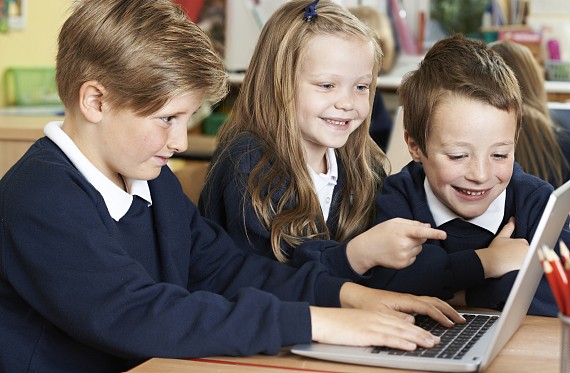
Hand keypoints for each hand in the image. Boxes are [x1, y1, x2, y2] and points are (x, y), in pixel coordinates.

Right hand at [309, 306, 439, 350]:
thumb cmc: (337, 324)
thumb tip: (386, 331)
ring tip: (431, 343)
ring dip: (418, 338)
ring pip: (400, 331)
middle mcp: (377, 318)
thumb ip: (375, 326)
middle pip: (405, 326)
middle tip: (437, 341)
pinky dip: (401, 341)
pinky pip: (388, 338)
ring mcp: (372, 325)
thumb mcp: (358, 323)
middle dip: (423, 334)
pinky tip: (411, 345)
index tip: (429, 335)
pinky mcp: (367, 333)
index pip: (401, 322)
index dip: (417, 328)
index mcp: (376, 316)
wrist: (321, 320)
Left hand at [339, 282, 465, 327]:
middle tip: (461, 320)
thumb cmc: (364, 304)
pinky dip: (435, 307)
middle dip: (449, 310)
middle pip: (433, 302)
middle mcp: (407, 298)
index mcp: (403, 300)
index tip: (450, 324)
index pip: (427, 307)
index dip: (440, 316)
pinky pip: (424, 303)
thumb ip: (396, 318)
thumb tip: (413, 322)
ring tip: (455, 317)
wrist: (352, 295)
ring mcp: (406, 299)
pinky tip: (437, 313)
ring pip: (430, 301)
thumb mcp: (379, 313)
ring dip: (444, 308)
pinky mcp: (403, 302)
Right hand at [347, 218, 446, 273]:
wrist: (366, 250)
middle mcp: (403, 245)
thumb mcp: (393, 223)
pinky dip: (409, 254)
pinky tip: (396, 251)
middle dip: (417, 237)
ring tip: (397, 244)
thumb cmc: (380, 233)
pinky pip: (414, 257)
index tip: (444, 235)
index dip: (433, 233)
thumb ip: (412, 223)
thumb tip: (428, 226)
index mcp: (400, 232)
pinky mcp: (403, 264)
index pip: (420, 232)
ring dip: (412, 246)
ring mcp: (403, 256)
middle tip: (402, 236)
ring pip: (419, 249)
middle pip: (422, 239)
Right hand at [475, 217, 528, 277]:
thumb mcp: (500, 237)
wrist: (490, 262)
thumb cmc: (494, 250)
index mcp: (524, 242)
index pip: (524, 246)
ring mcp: (528, 261)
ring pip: (527, 261)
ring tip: (510, 265)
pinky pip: (527, 270)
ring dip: (521, 263)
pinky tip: (513, 270)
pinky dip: (522, 270)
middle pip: (527, 253)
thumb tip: (513, 219)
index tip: (508, 253)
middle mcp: (528, 251)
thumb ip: (508, 228)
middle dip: (519, 256)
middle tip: (508, 259)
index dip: (515, 250)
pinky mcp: (527, 270)